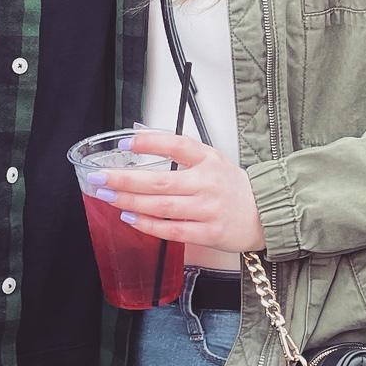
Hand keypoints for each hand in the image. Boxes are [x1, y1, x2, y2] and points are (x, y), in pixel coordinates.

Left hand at [95, 132, 265, 253]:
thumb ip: (178, 147)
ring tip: (108, 197)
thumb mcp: (211, 158)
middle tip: (100, 177)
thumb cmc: (232, 187)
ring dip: (131, 203)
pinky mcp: (208, 233)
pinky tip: (130, 219)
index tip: (124, 142)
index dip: (149, 142)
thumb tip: (140, 133)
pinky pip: (172, 230)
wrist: (266, 213)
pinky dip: (148, 225)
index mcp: (208, 160)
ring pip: (162, 207)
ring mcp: (208, 210)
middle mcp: (207, 183)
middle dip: (125, 180)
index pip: (176, 144)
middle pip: (160, 181)